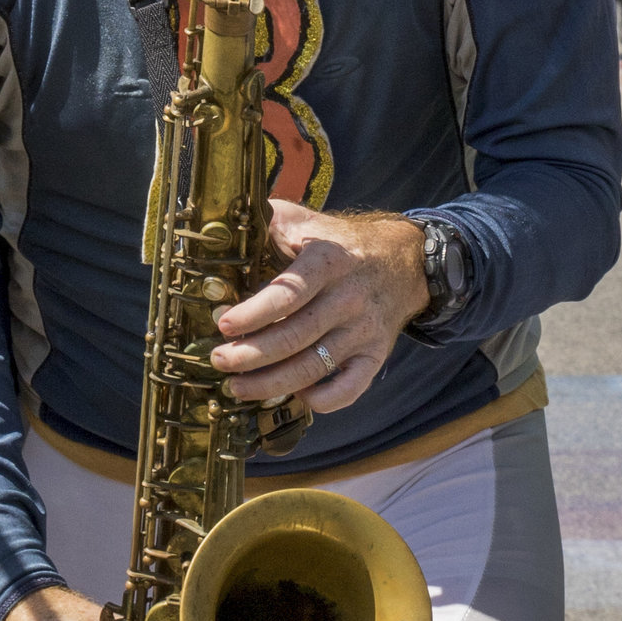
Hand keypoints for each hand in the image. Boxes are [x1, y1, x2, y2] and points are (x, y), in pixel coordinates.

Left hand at [211, 204, 429, 412]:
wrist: (402, 261)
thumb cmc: (339, 243)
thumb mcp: (306, 221)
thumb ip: (268, 221)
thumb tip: (221, 226)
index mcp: (328, 261)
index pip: (289, 293)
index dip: (254, 313)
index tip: (224, 324)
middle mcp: (348, 298)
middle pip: (295, 337)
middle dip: (251, 355)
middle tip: (219, 360)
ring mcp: (364, 331)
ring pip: (314, 367)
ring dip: (271, 383)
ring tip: (238, 386)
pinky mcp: (375, 355)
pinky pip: (349, 388)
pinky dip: (322, 400)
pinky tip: (295, 396)